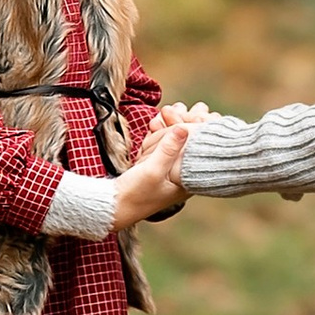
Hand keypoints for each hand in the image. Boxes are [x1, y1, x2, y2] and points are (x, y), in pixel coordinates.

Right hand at [109, 111, 197, 230]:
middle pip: (191, 145)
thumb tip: (184, 127)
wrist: (112, 207)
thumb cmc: (134, 195)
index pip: (202, 151)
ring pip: (175, 144)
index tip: (202, 112)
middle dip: (189, 124)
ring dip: (172, 125)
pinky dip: (159, 133)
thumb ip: (168, 149)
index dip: (203, 130)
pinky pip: (161, 147)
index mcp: (188, 180)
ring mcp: (168, 171)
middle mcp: (182, 176)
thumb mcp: (152, 171)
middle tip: (191, 106)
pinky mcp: (155, 168)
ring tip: (173, 108)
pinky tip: (157, 121)